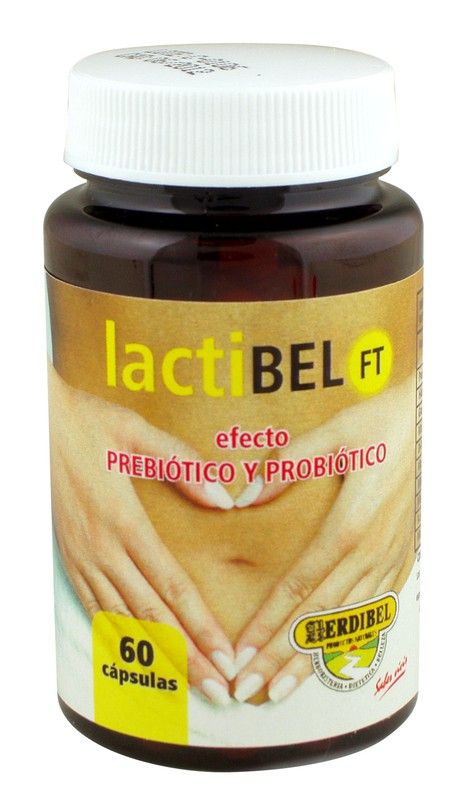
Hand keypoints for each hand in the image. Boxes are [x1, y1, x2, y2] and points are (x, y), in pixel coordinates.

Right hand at [49, 363, 235, 704]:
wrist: (38, 424)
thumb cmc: (89, 424)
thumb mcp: (136, 435)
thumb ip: (181, 464)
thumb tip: (224, 496)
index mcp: (123, 523)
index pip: (171, 588)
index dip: (201, 627)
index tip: (226, 656)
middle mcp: (102, 550)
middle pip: (152, 617)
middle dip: (188, 658)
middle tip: (219, 689)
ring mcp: (82, 557)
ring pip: (123, 620)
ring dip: (157, 656)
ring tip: (187, 685)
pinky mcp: (69, 556)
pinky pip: (95, 607)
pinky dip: (117, 637)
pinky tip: (136, 654)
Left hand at [232, 374, 415, 703]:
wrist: (428, 423)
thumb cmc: (379, 425)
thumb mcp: (333, 433)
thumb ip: (288, 464)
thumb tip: (243, 496)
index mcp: (351, 524)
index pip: (300, 586)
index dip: (269, 623)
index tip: (242, 652)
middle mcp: (371, 552)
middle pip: (320, 617)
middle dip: (281, 658)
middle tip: (248, 690)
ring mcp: (390, 558)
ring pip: (347, 621)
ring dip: (312, 659)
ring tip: (282, 690)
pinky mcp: (402, 558)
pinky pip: (375, 610)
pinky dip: (351, 639)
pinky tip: (332, 658)